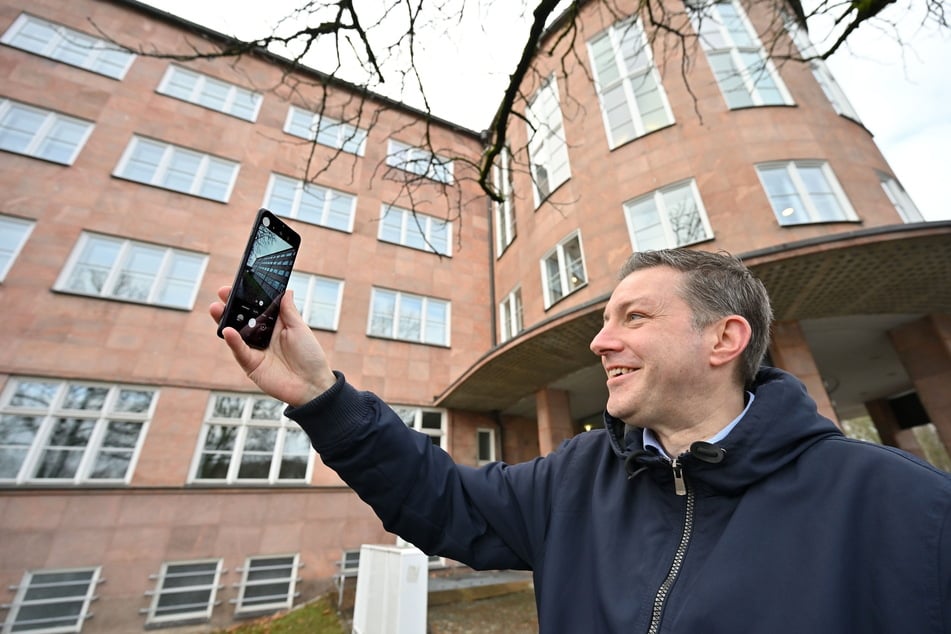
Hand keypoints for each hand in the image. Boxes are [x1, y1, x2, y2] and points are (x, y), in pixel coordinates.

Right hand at [210, 286, 336, 406]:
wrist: (313, 385)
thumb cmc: (310, 356)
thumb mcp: (300, 329)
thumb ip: (288, 311)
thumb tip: (286, 290)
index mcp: (275, 325)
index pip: (257, 308)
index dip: (247, 297)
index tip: (237, 284)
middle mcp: (262, 337)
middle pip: (242, 319)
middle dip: (230, 306)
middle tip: (221, 293)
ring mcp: (255, 351)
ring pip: (236, 334)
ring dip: (225, 321)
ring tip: (216, 308)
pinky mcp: (251, 365)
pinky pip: (240, 351)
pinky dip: (233, 341)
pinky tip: (227, 331)